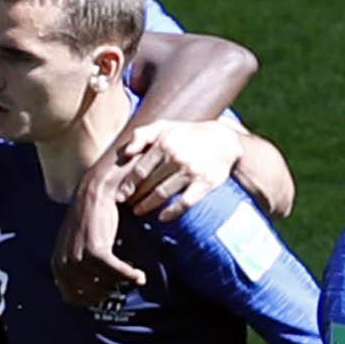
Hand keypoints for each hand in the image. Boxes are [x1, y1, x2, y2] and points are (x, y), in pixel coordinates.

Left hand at [53, 162, 145, 305]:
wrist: (94, 192)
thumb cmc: (89, 218)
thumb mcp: (75, 245)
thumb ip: (78, 266)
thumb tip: (96, 291)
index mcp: (57, 265)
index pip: (72, 297)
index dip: (92, 299)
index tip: (109, 294)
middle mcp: (64, 265)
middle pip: (92, 294)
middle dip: (110, 291)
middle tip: (124, 284)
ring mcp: (79, 259)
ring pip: (106, 283)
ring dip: (122, 282)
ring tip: (135, 275)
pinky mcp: (95, 252)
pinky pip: (117, 273)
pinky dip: (130, 275)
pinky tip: (139, 274)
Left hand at [121, 119, 242, 220]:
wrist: (225, 140)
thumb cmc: (188, 134)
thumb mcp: (164, 126)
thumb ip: (142, 134)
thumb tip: (126, 153)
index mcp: (164, 143)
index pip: (140, 169)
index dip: (128, 184)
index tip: (120, 195)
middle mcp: (176, 157)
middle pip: (148, 183)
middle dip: (135, 196)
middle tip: (126, 205)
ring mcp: (190, 171)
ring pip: (162, 193)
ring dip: (147, 205)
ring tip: (138, 211)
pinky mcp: (204, 183)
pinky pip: (185, 202)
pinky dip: (172, 212)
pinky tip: (162, 217)